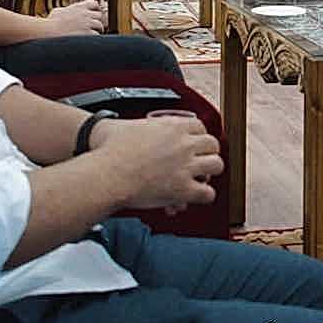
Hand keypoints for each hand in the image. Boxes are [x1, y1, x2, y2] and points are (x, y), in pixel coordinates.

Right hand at [48, 0, 107, 33]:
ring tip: (92, 34)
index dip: (95, 9)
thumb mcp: (57, 11)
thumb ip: (64, 10)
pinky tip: (88, 39)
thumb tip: (63, 12)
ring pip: (100, 25)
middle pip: (100, 15)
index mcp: (78, 7)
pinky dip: (94, 37)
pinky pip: (97, 35)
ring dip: (97, 30)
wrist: (48, 31)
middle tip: (94, 26)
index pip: (94, 3)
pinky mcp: (87, 33)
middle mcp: (85, 14)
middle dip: (98, 20)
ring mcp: (87, 23)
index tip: (93, 14)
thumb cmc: (50, 22)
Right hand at [93, 113, 222, 209]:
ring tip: (200, 179)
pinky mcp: (182, 188)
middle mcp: (184, 144)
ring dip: (209, 173)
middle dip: (207, 154)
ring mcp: (186, 166)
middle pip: (212, 144)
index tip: (193, 144)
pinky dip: (203, 196)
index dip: (197, 137)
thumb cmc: (110, 151)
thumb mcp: (129, 126)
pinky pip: (208, 193)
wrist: (105, 173)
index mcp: (172, 126)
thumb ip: (140, 127)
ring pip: (216, 165)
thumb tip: (131, 127)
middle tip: (199, 162)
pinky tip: (194, 197)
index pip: (200, 126)